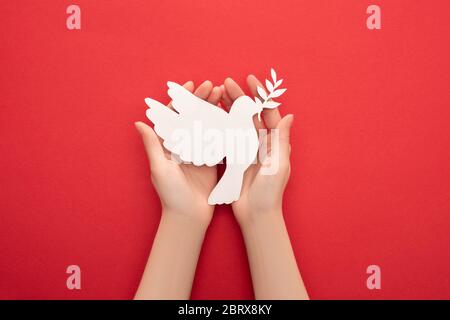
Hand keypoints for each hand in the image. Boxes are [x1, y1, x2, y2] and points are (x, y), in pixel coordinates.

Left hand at [135, 80, 221, 226]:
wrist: (189, 217)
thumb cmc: (171, 195)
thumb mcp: (160, 169)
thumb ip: (153, 145)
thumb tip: (139, 121)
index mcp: (168, 145)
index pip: (174, 116)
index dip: (182, 99)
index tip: (191, 85)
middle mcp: (183, 145)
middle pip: (192, 116)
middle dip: (201, 100)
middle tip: (212, 86)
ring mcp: (198, 152)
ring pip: (206, 124)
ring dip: (213, 109)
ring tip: (222, 94)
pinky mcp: (212, 160)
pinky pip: (218, 139)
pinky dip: (223, 126)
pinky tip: (231, 114)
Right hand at [221, 75, 293, 227]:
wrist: (256, 214)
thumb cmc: (270, 192)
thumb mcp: (278, 165)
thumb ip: (281, 140)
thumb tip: (289, 115)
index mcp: (274, 143)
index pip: (268, 113)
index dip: (259, 95)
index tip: (249, 79)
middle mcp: (261, 144)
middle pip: (250, 115)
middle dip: (239, 97)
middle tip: (226, 82)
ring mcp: (247, 151)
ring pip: (237, 124)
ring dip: (228, 109)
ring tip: (217, 94)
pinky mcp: (235, 160)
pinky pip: (227, 138)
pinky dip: (219, 126)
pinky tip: (210, 116)